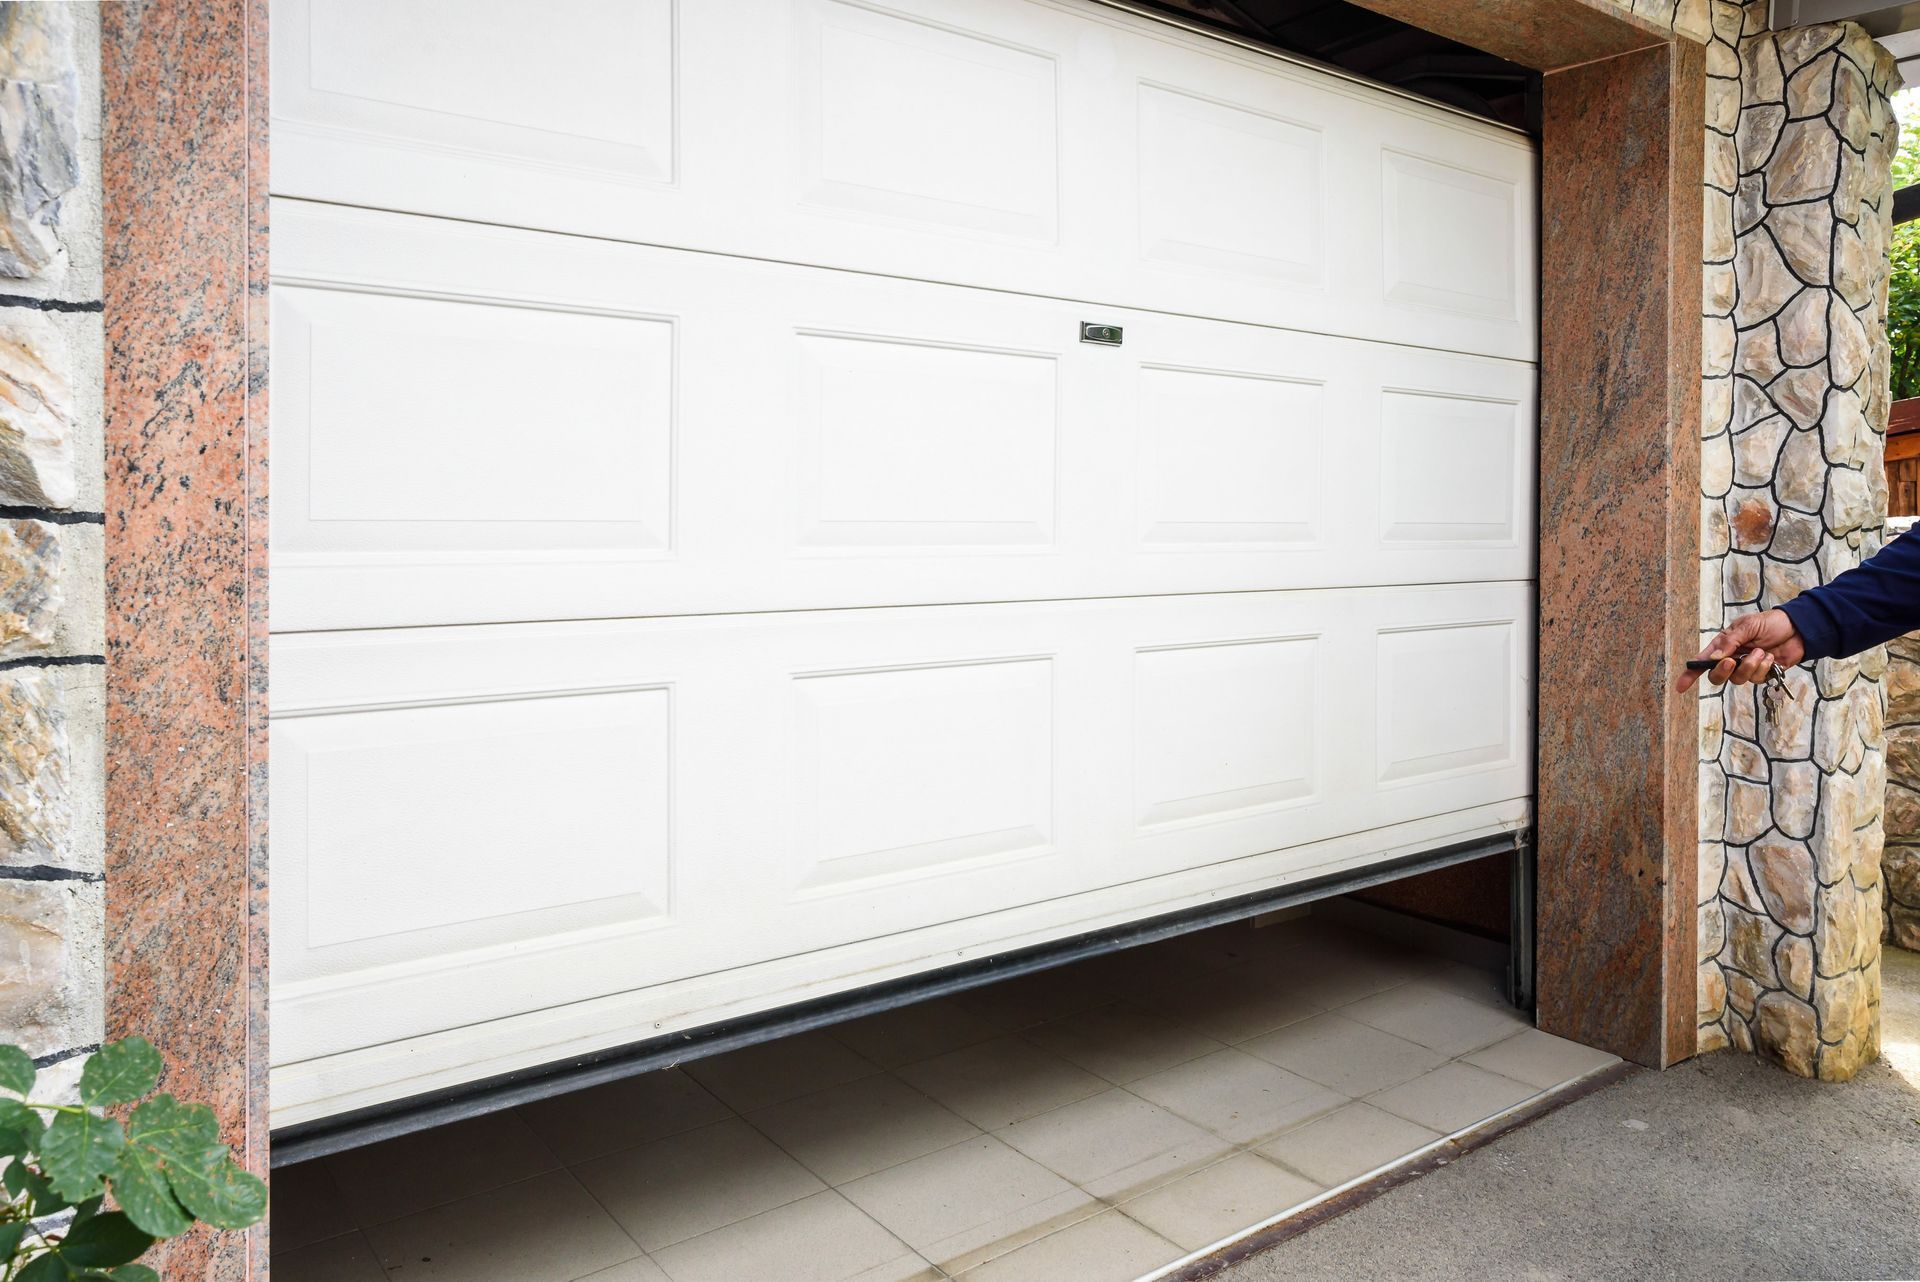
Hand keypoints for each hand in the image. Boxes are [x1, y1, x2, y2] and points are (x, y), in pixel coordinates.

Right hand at [1676, 608, 1805, 691]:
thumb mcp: (1747, 626)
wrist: (1798, 629)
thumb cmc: (1770, 623)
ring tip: (1762, 652)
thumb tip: (1714, 658)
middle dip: (1723, 671)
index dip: (1690, 675)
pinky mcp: (1762, 674)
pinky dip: (1763, 668)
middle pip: (1717, 676)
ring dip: (1750, 666)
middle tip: (1733, 661)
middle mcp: (1732, 658)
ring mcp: (1746, 668)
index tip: (1680, 687)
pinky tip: (1770, 658)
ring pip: (1738, 679)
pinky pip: (1756, 679)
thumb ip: (1730, 642)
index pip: (1702, 662)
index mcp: (1723, 645)